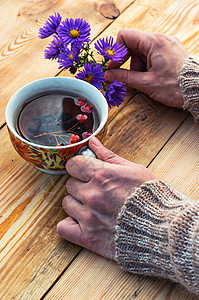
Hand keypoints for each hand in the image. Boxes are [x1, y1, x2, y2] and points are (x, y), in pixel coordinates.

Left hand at [57, 137, 154, 258]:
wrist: (162, 229)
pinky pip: (63, 228)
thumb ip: (108, 156)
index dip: (79, 166)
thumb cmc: (150, 196)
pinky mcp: (88, 238)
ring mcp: (88, 217)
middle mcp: (92, 195)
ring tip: (93, 207)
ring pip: (66, 203)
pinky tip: (81, 222)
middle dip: (81, 185)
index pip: (72, 164)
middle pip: (70, 184)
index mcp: (102, 175)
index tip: (85, 171)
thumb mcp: (133, 170)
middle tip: (95, 190)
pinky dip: (69, 225)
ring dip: (77, 204)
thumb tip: (92, 142)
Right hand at [105, 29, 188, 107]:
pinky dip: (147, 65)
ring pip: (142, 51)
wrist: (198, 91)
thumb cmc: (175, 87)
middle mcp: (161, 39)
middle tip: (125, 77)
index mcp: (154, 42)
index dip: (116, 51)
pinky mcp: (171, 51)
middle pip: (133, 45)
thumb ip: (124, 77)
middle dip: (127, 62)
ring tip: (145, 80)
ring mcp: (167, 44)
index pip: (125, 36)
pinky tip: (150, 77)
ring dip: (138, 66)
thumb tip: (108, 75)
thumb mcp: (146, 83)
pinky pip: (152, 55)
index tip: (113, 66)